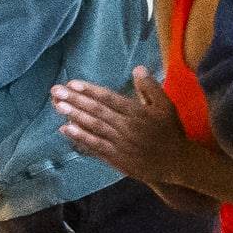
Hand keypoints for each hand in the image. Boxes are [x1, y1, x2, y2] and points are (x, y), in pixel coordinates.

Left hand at [52, 71, 194, 187]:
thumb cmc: (170, 132)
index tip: (72, 83)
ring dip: (75, 116)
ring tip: (58, 106)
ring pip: (94, 127)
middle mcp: (126, 127)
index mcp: (138, 112)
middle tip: (56, 92)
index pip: (109, 98)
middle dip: (75, 100)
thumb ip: (151, 87)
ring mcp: (120, 143)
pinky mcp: (117, 158)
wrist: (177, 164)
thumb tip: (138, 68)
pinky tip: (66, 130)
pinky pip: (96, 146)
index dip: (90, 90)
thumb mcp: (167, 106)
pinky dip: (81, 138)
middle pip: (97, 111)